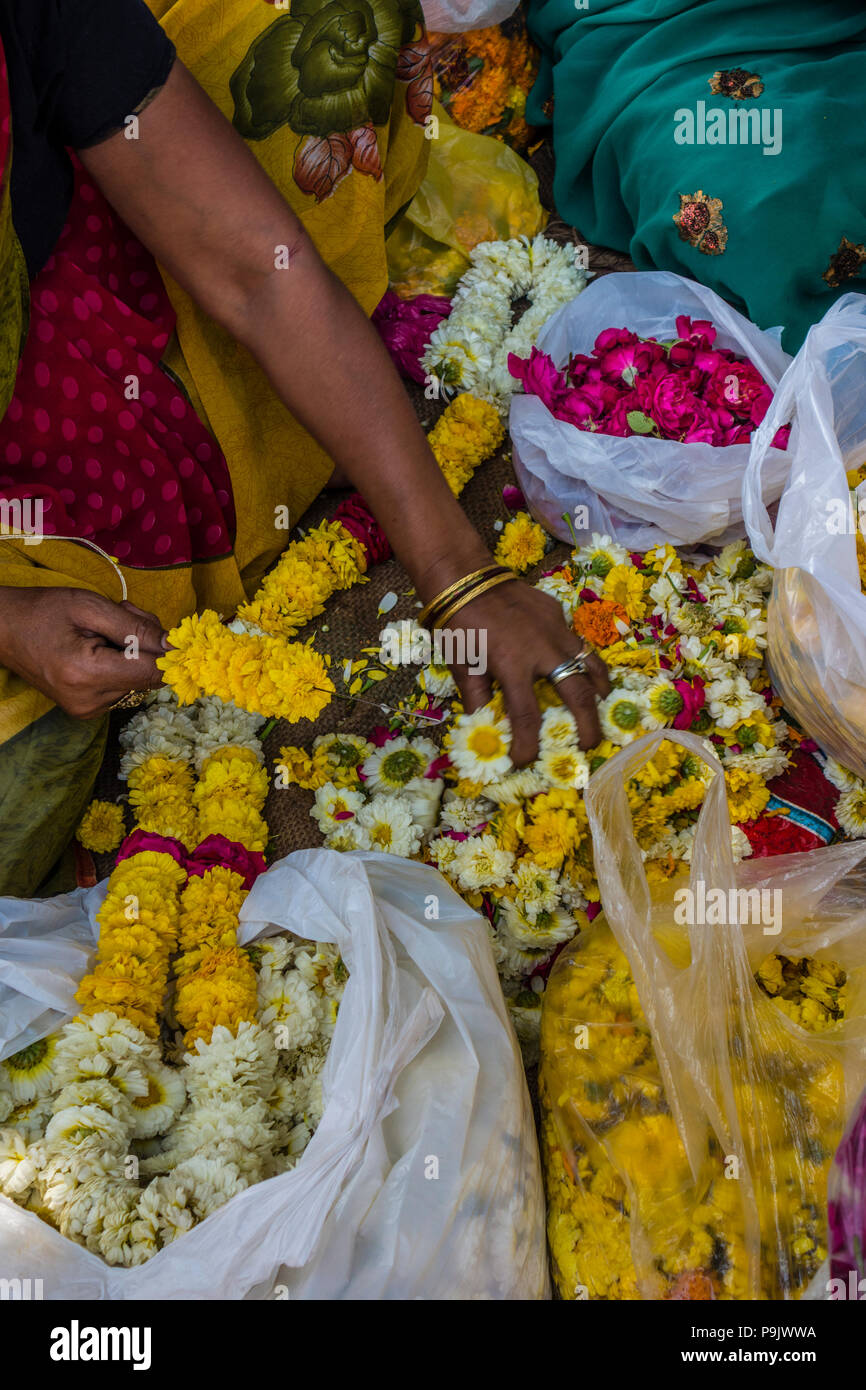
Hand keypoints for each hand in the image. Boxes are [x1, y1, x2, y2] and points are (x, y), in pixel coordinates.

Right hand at [0, 587, 165, 718]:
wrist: (2, 630)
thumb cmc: (42, 611)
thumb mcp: (90, 607)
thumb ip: (135, 627)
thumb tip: (173, 645)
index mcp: (87, 674)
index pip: (152, 672)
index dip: (168, 651)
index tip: (170, 631)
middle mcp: (89, 701)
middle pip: (148, 677)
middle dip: (147, 645)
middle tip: (125, 613)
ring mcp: (86, 710)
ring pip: (138, 682)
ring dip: (134, 653)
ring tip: (105, 629)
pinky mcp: (86, 710)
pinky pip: (123, 687)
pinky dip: (122, 665)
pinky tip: (102, 646)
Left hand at [445, 580, 609, 762]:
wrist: (466, 578)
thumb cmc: (460, 626)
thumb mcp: (462, 667)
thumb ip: (478, 701)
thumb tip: (489, 732)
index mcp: (512, 665)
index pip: (526, 716)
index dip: (527, 744)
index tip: (526, 760)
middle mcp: (542, 650)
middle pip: (578, 695)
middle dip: (588, 726)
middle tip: (590, 745)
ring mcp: (556, 630)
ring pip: (591, 665)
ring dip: (598, 691)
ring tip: (600, 708)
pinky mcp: (558, 615)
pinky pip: (578, 644)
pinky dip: (583, 662)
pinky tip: (578, 671)